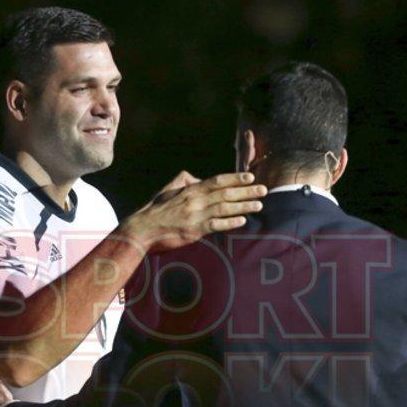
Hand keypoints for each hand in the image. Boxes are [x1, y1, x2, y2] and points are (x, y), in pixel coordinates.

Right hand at [118, 171, 265, 252]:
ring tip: (259, 204)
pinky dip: (230, 222)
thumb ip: (184, 181)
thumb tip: (195, 178)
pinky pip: (216, 225)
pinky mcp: (194, 230)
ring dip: (243, 206)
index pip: (217, 181)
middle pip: (226, 193)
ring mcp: (196, 215)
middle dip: (246, 191)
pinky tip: (242, 221)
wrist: (143, 229)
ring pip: (224, 208)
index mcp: (190, 189)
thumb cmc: (155, 210)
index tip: (250, 176)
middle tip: (263, 189)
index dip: (235, 178)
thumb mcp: (168, 189)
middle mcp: (195, 200)